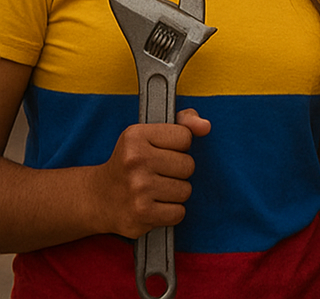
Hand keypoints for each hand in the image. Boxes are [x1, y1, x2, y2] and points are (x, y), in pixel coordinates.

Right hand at [92, 108, 210, 238]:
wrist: (96, 198)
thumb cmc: (131, 163)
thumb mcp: (149, 134)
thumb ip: (182, 122)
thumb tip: (205, 126)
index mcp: (136, 137)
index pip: (185, 137)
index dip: (178, 147)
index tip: (160, 152)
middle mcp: (135, 161)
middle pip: (188, 165)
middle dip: (177, 171)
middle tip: (157, 173)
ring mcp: (137, 189)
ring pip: (185, 190)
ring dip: (174, 193)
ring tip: (154, 190)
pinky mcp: (140, 214)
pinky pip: (179, 213)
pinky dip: (170, 212)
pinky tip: (153, 206)